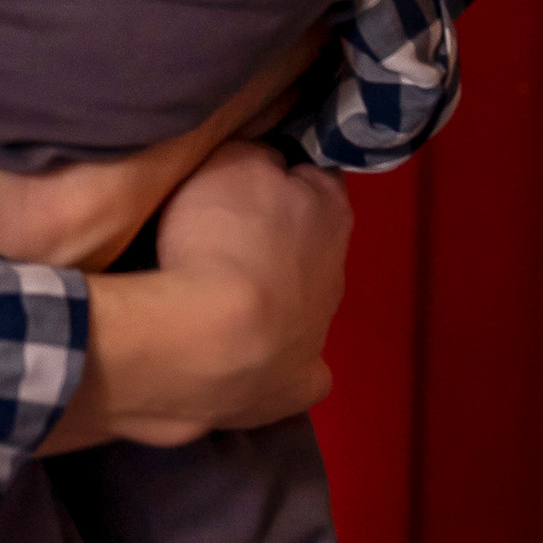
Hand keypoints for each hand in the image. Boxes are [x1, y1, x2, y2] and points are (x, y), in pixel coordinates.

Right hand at [53, 146, 352, 451]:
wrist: (205, 342)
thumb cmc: (220, 238)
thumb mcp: (230, 160)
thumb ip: (255, 154)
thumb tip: (269, 158)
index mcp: (329, 212)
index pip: (316, 175)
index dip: (281, 171)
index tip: (246, 174)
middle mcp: (336, 274)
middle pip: (309, 244)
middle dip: (276, 239)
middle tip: (221, 236)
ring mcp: (319, 337)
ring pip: (301, 306)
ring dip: (270, 299)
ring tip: (216, 297)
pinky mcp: (295, 388)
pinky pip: (293, 369)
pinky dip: (274, 361)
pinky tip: (244, 357)